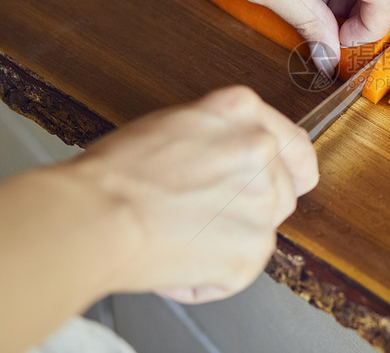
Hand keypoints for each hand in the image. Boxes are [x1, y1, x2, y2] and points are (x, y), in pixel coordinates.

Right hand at [71, 87, 317, 302]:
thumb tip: (230, 158)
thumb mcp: (175, 124)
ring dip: (228, 240)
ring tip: (180, 235)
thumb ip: (219, 135)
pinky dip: (210, 276)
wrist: (95, 216)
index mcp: (242, 112)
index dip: (292, 169)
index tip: (292, 181)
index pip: (294, 145)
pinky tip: (175, 259)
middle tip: (200, 216)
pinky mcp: (252, 248)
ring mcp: (262, 200)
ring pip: (262, 232)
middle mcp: (261, 149)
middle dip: (249, 209)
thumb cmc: (115, 173)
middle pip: (281, 192)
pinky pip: (239, 270)